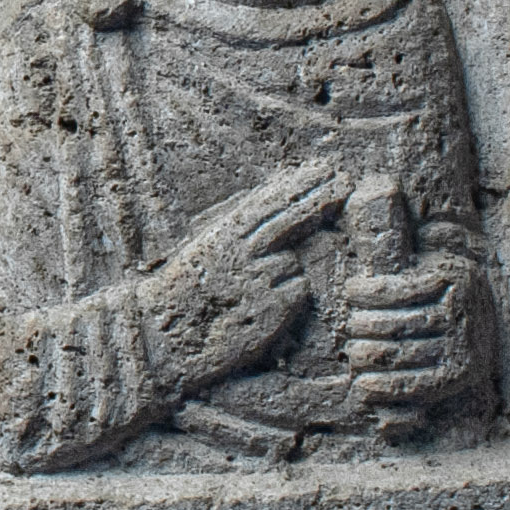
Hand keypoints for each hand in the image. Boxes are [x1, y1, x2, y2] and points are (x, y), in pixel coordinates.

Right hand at [138, 162, 352, 400]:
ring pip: (293, 265)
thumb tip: (279, 229)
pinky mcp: (272, 310)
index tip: (324, 170)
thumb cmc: (182, 299)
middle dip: (320, 198)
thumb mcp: (206, 256)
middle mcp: (243, 253)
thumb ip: (241, 240)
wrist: (164, 339)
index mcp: (223, 235)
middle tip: (345, 182)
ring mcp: (259, 280)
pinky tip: (259, 309)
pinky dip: (288, 298)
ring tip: (250, 293)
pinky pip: (297, 294)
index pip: (269, 203)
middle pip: (291, 219)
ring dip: (283, 274)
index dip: (298, 185)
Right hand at [344, 252, 492, 411]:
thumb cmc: (451, 333)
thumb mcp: (441, 371)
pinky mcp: (450, 279)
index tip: (358, 386)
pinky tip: (352, 293)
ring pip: (391, 324)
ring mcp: (457, 311)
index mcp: (462, 373)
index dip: (377, 389)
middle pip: (394, 354)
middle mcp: (463, 344)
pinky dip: (367, 292)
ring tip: (352, 323)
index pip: (408, 386)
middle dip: (362, 354)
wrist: (482, 285)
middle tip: (352, 350)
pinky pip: (396, 289)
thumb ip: (412, 398)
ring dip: (361, 324)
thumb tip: (382, 427)